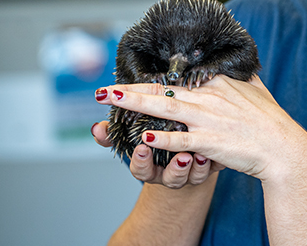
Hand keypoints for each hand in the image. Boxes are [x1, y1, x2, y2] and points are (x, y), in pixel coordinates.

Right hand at [91, 102, 223, 187]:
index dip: (141, 161)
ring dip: (194, 167)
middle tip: (178, 156)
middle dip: (173, 169)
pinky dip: (209, 163)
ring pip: (191, 177)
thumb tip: (96, 128)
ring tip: (194, 155)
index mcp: (151, 165)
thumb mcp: (133, 135)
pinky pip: (210, 169)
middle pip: (169, 178)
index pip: (142, 169)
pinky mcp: (208, 166)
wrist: (182, 148)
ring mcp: (190, 172)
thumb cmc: (154, 139)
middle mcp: (170, 172)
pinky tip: (208, 153)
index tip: (142, 147)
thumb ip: (114, 134)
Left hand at [95, 77, 306, 183]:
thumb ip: (245, 77)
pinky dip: (163, 138)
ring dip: (134, 104)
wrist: (284, 147)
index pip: (178, 79)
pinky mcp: (211, 141)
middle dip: (130, 89)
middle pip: (163, 90)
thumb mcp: (258, 91)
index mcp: (217, 83)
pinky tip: (144, 137)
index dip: (152, 81)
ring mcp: (209, 119)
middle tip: (104, 90)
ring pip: (164, 109)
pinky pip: (182, 139)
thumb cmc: (272, 121)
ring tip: (111, 101)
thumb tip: (243, 64)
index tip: (132, 81)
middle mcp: (209, 97)